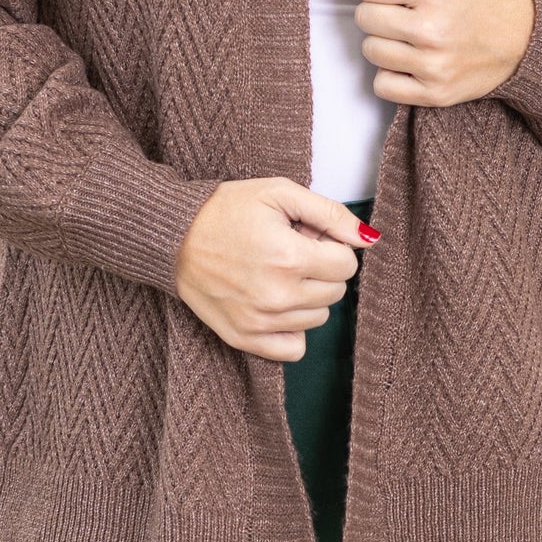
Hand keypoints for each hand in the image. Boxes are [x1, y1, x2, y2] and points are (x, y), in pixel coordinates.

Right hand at [175, 176, 375, 362]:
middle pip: (334, 292)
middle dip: (319, 269)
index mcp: (290, 258)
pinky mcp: (245, 339)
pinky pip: (295, 349)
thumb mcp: (279, 193)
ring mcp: (261, 322)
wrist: (172, 237)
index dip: (330, 246)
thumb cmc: (225, 210)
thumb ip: (329, 213)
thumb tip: (369, 238)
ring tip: (274, 273)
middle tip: (287, 251)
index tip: (305, 236)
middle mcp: (278, 296)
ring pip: (318, 319)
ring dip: (305, 296)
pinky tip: (273, 303)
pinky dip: (292, 329)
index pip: (347, 265)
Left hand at [353, 0, 535, 106]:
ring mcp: (433, 65)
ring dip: (384, 39)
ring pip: (371, 50)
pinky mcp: (435, 93)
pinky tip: (411, 59)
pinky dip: (391, 73)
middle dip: (378, 8)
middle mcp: (430, 29)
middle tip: (404, 7)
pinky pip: (383, 86)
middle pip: (365, 18)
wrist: (528, 38)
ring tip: (410, 32)